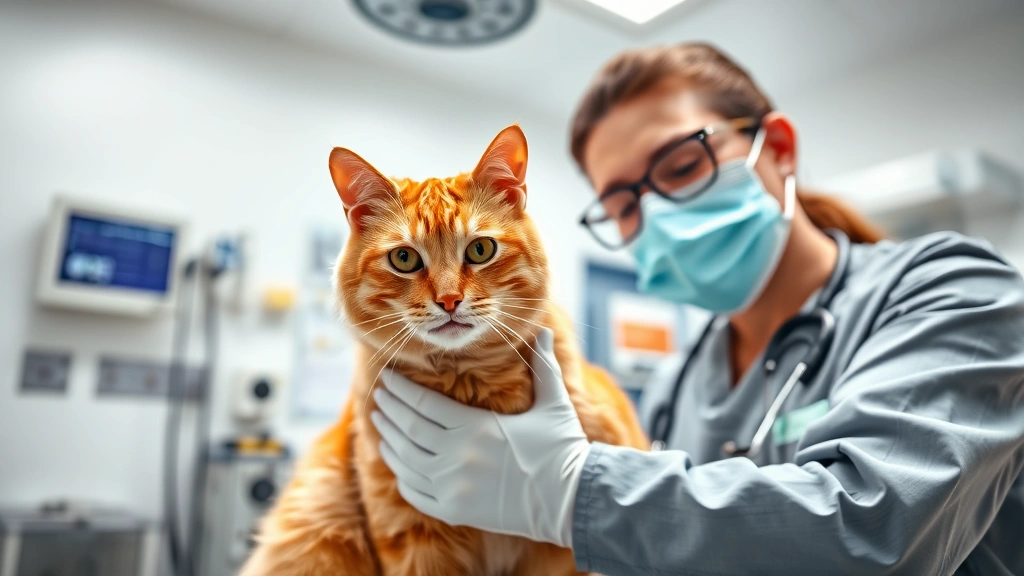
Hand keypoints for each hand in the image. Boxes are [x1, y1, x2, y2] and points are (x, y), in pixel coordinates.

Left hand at [371, 328, 589, 547]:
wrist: (573, 501)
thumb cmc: (562, 448)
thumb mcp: (553, 403)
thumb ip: (542, 365)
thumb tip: (542, 329)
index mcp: (476, 428)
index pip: (423, 404)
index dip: (401, 390)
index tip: (388, 378)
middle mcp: (458, 458)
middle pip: (408, 430)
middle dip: (389, 410)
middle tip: (378, 396)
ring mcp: (454, 489)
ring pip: (406, 461)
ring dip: (389, 440)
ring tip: (380, 425)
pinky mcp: (456, 512)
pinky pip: (416, 493)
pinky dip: (402, 475)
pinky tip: (398, 463)